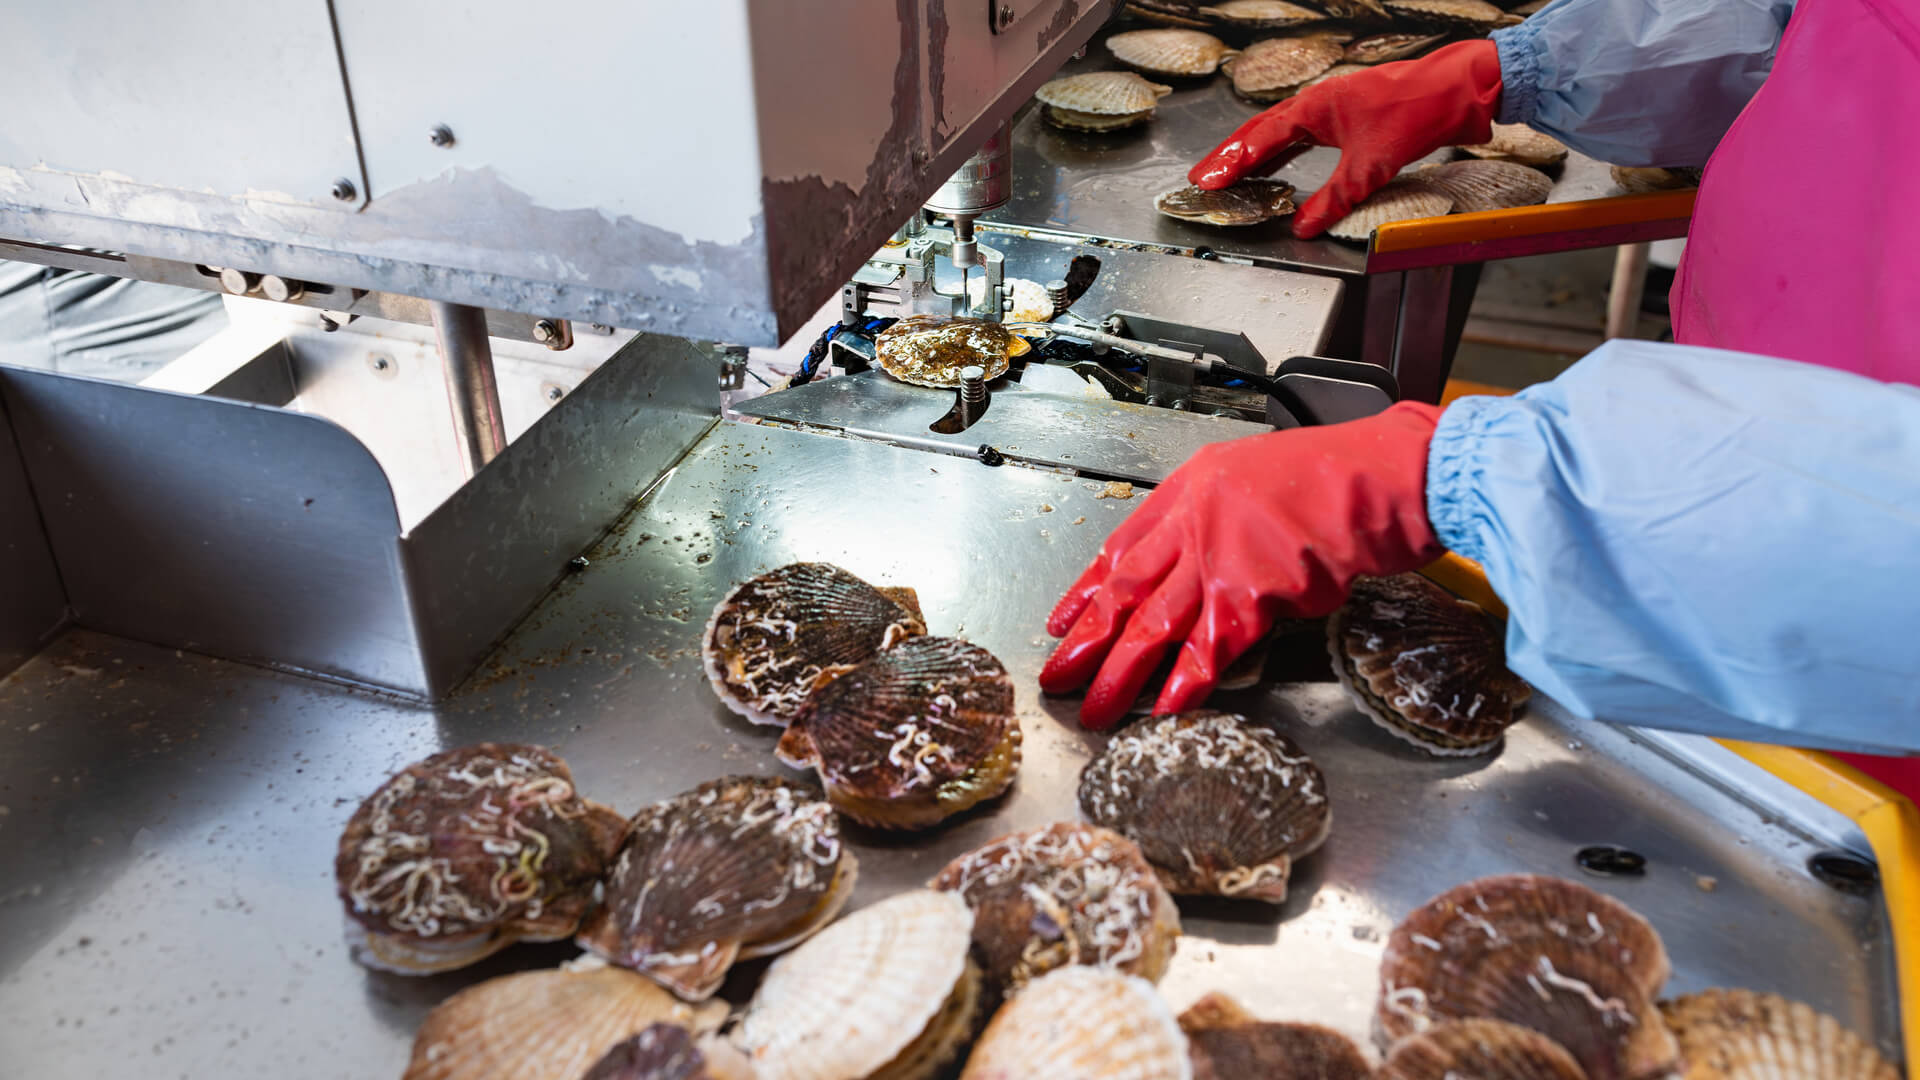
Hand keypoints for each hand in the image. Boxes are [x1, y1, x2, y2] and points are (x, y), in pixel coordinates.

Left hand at [1040, 403, 1445, 728]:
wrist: (1378, 476)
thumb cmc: (1332, 474)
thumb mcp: (1252, 476)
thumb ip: (1215, 518)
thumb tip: (1197, 565)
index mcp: (1187, 491)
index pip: (1119, 547)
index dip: (1085, 591)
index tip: (1061, 621)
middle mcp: (1192, 523)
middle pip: (1123, 591)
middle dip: (1085, 640)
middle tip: (1056, 676)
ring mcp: (1218, 558)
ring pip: (1153, 625)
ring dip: (1120, 673)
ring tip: (1094, 709)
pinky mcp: (1252, 593)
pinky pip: (1209, 649)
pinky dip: (1186, 682)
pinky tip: (1163, 708)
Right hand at [1192, 40, 1502, 238]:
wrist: (1459, 91)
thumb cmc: (1417, 111)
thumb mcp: (1370, 166)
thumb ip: (1333, 198)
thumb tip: (1303, 225)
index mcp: (1314, 107)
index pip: (1261, 138)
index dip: (1231, 162)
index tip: (1207, 181)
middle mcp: (1318, 104)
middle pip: (1261, 131)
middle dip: (1231, 155)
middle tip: (1203, 177)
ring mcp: (1333, 109)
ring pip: (1280, 132)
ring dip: (1254, 153)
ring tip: (1229, 173)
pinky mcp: (1349, 117)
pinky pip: (1302, 135)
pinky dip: (1282, 152)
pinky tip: (1277, 166)